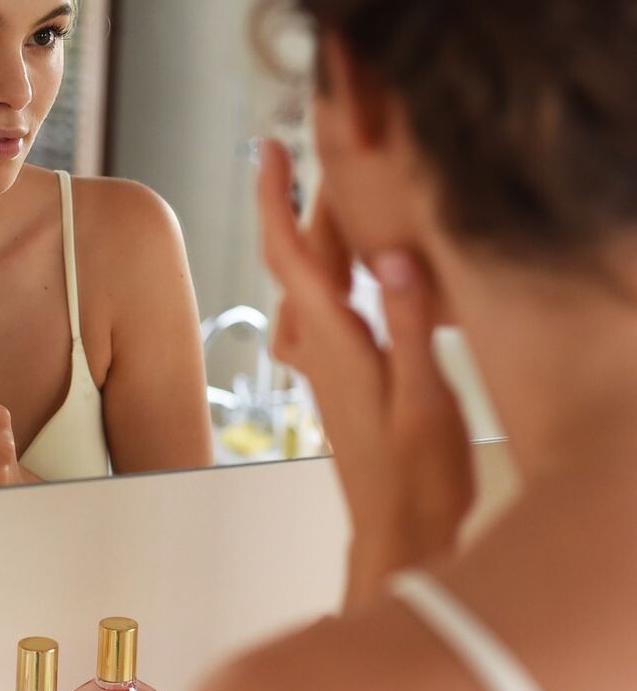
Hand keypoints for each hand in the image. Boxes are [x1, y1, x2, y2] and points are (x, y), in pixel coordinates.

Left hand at [257, 139, 474, 608]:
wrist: (400, 540)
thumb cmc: (417, 481)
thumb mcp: (424, 400)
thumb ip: (406, 328)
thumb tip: (392, 258)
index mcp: (336, 345)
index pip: (289, 257)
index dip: (274, 200)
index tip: (266, 150)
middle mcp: (321, 350)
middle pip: (300, 261)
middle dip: (308, 202)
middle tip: (329, 153)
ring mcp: (328, 368)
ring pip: (312, 285)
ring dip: (321, 238)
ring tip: (347, 199)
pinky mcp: (342, 382)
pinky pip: (326, 312)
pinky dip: (335, 277)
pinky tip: (358, 275)